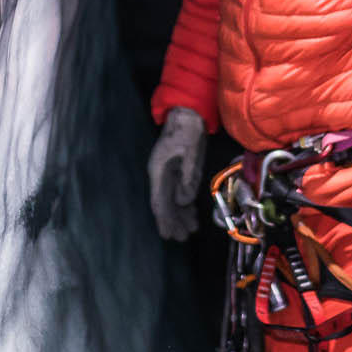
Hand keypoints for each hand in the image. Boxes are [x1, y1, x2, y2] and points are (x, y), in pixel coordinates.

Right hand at [147, 107, 208, 240]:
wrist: (187, 113)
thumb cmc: (186, 129)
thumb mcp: (190, 151)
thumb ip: (188, 175)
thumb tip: (184, 200)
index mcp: (159, 170)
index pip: (159, 200)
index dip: (164, 219)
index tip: (167, 234)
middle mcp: (161, 175)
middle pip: (165, 203)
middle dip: (173, 221)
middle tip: (182, 238)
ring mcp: (169, 173)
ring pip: (173, 199)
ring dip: (181, 215)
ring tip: (190, 230)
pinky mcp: (178, 171)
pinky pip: (180, 192)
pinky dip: (186, 204)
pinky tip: (192, 213)